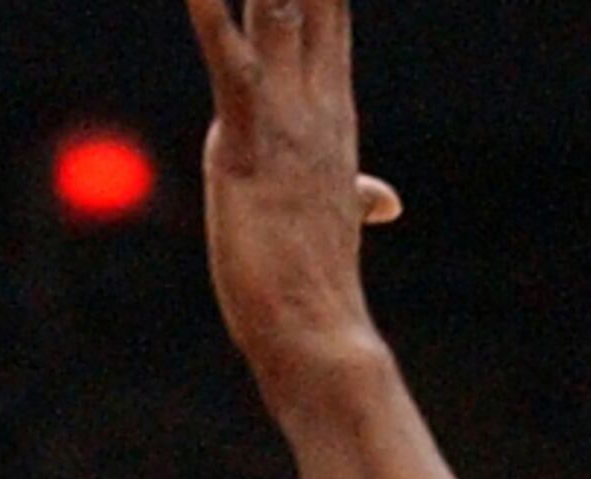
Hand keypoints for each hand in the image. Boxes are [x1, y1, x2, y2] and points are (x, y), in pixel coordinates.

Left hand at [184, 0, 404, 392]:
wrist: (318, 333)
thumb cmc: (315, 283)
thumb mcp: (333, 218)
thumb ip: (355, 190)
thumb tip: (381, 198)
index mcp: (333, 110)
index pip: (330, 11)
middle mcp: (317, 101)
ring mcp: (285, 118)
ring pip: (276, 8)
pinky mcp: (244, 141)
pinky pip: (228, 61)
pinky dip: (209, 13)